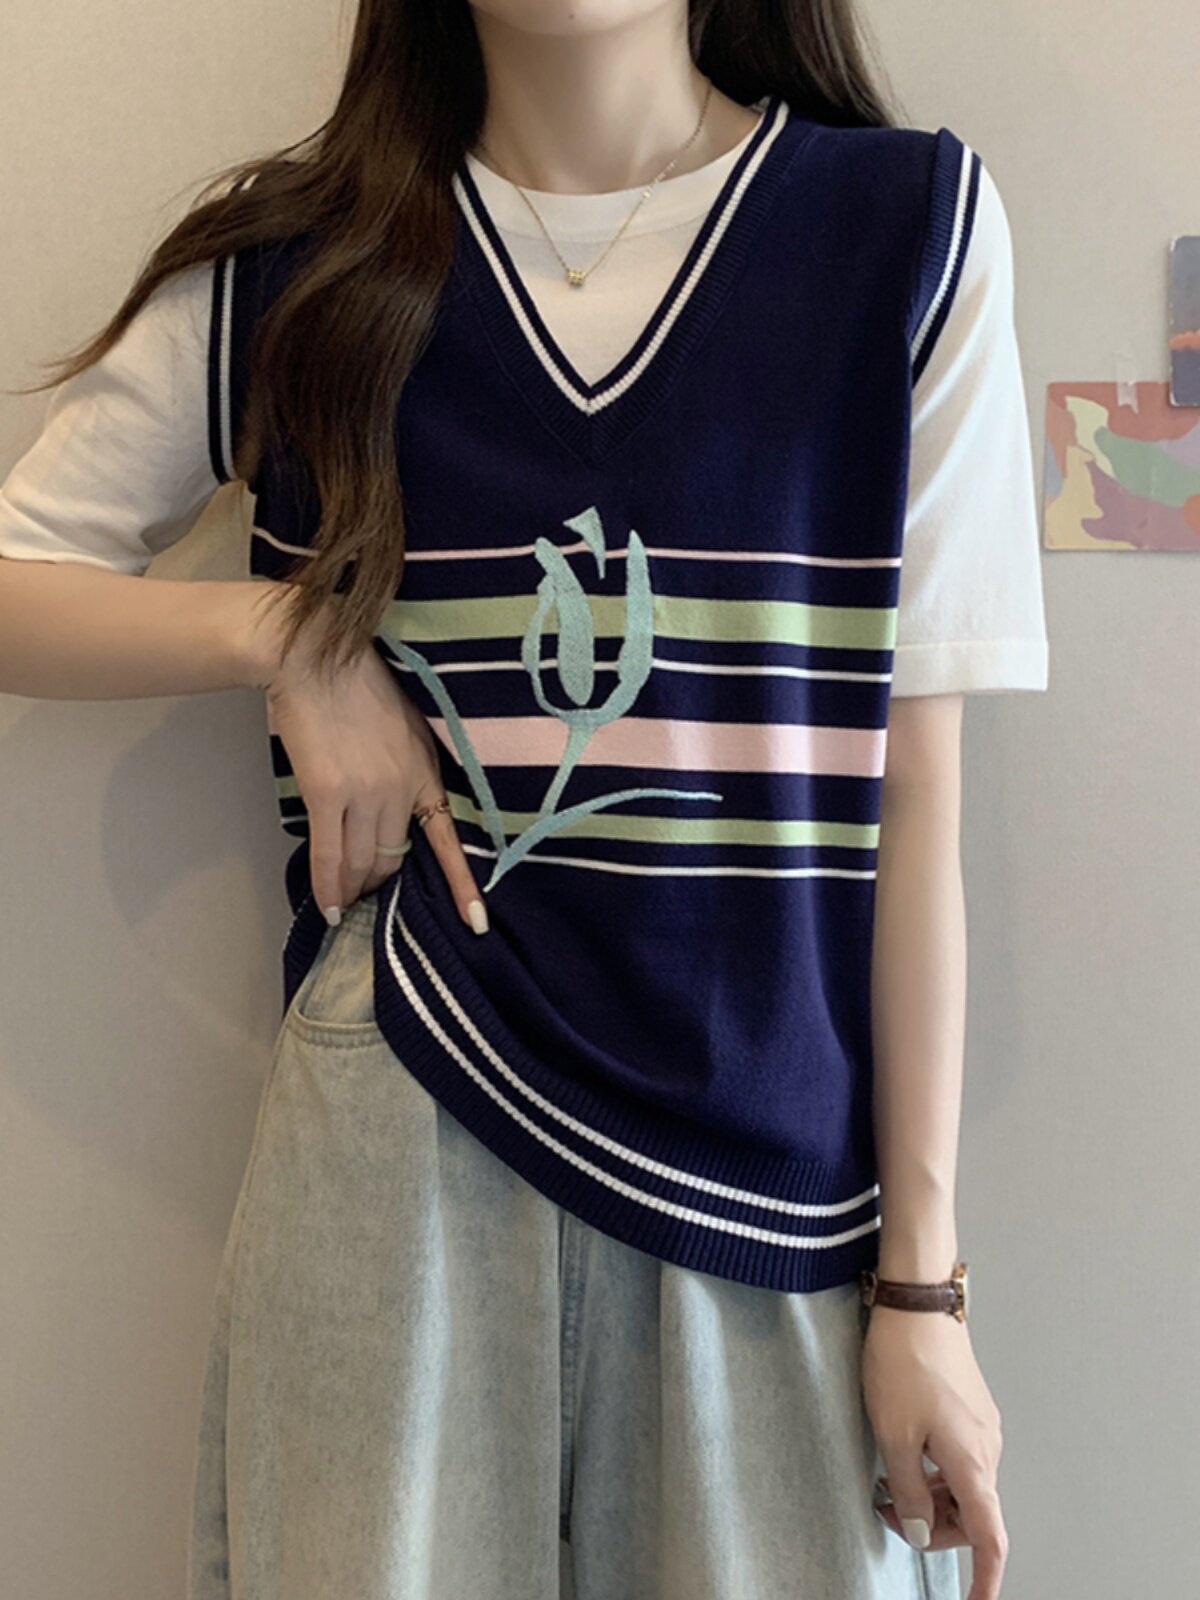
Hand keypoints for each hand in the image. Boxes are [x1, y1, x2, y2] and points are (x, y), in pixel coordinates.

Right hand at [253, 595, 486, 930]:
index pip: (449, 839)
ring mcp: (366, 792)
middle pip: (394, 857)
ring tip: (345, 900)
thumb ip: (406, 769)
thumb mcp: (404, 725)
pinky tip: (329, 910)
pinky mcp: (328, 793)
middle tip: (367, 891)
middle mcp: (402, 787)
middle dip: (380, 880)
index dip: (462, 885)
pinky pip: (330, 856)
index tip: (476, 922)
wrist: (311, 656)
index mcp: (427, 770)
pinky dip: (327, 887)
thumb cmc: (355, 684)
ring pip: (363, 862)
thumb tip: (396, 812)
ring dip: (354, 887)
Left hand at [861, 1305, 1007, 1599]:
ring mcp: (983, 1427)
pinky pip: (960, 1459)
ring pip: (964, 1486)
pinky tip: (902, 1454)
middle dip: (934, 1528)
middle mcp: (988, 1448)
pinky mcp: (972, 1410)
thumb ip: (908, 1493)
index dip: (985, 1580)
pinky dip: (934, 1471)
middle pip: (972, 1515)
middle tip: (885, 1513)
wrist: (917, 1305)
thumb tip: (923, 1534)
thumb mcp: (893, 1435)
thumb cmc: (904, 1362)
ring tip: (886, 1484)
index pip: (991, 1539)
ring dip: (930, 1497)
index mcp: (973, 1463)